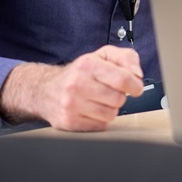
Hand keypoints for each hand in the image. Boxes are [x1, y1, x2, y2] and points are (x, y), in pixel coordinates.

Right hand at [0, 46, 144, 131]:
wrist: (45, 89)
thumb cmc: (79, 72)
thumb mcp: (103, 55)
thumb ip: (126, 58)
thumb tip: (137, 75)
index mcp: (88, 65)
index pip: (123, 79)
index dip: (135, 85)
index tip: (135, 87)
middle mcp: (77, 84)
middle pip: (118, 99)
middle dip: (119, 96)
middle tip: (110, 92)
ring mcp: (71, 105)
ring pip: (110, 114)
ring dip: (110, 109)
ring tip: (99, 100)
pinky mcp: (68, 122)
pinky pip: (100, 126)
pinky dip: (99, 119)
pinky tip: (90, 110)